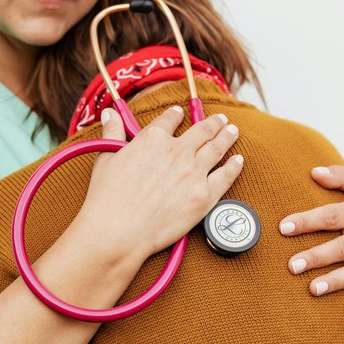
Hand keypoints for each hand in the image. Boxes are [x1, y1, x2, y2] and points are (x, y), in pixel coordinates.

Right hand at [76, 106, 243, 261]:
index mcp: (152, 139)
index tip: (179, 113)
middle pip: (201, 131)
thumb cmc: (107, 198)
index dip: (176, 114)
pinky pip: (226, 176)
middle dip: (212, 123)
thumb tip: (109, 114)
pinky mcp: (205, 196)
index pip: (169, 119)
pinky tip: (238, 160)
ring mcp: (194, 173)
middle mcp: (178, 151)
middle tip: (220, 119)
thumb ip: (112, 134)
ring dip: (226, 137)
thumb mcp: (105, 158)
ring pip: (217, 148)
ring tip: (232, 130)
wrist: (118, 230)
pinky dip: (234, 166)